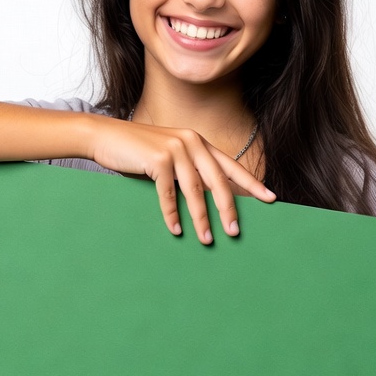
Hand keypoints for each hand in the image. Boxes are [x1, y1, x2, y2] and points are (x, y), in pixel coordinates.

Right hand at [88, 117, 275, 244]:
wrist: (106, 136)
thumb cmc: (138, 151)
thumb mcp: (169, 158)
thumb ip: (188, 172)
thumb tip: (207, 202)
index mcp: (199, 143)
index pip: (231, 166)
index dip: (251, 183)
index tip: (270, 198)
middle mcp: (192, 142)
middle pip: (218, 182)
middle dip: (228, 210)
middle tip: (235, 232)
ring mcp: (175, 149)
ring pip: (194, 192)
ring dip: (201, 219)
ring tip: (207, 240)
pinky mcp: (157, 159)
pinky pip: (168, 195)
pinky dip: (172, 215)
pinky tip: (176, 230)